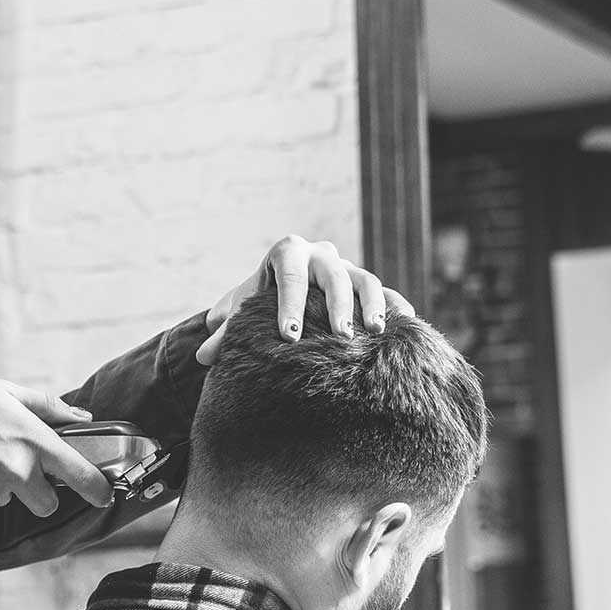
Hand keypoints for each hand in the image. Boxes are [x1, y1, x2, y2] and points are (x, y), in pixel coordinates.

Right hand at [0, 371, 114, 514]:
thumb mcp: (5, 390)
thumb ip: (49, 407)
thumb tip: (82, 419)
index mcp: (32, 440)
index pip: (80, 475)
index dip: (98, 488)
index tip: (105, 493)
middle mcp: (16, 471)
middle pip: (48, 503)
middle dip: (41, 491)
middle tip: (22, 466)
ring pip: (11, 499)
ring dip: (3, 484)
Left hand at [196, 235, 414, 364]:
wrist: (279, 291)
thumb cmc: (257, 300)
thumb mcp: (239, 311)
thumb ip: (224, 331)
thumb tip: (203, 357)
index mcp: (286, 252)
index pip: (288, 276)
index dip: (288, 306)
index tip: (288, 336)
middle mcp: (320, 254)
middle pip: (333, 274)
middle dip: (337, 305)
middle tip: (341, 335)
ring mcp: (346, 267)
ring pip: (365, 279)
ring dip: (372, 305)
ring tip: (375, 332)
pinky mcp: (365, 284)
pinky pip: (385, 291)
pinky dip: (395, 305)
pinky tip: (406, 324)